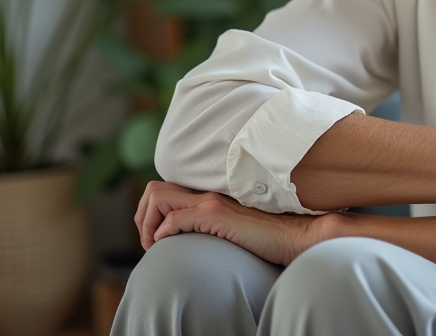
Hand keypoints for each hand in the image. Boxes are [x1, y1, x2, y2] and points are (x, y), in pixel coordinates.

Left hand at [134, 181, 329, 265]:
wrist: (294, 236)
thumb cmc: (267, 238)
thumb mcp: (231, 229)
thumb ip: (211, 227)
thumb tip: (187, 239)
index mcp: (209, 196)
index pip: (163, 190)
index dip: (151, 214)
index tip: (157, 239)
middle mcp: (206, 194)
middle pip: (153, 189)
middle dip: (142, 217)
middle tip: (150, 241)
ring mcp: (210, 202)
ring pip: (157, 197)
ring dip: (148, 224)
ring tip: (156, 244)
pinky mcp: (215, 215)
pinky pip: (175, 219)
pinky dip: (165, 234)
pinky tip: (172, 246)